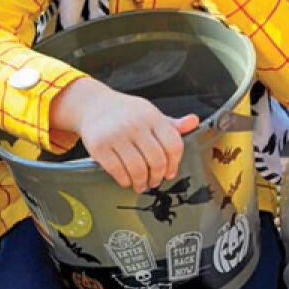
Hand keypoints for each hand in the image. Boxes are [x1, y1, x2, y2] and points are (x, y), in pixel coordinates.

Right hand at [51, 77, 198, 192]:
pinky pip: (118, 172)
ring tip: (141, 184)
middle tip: (155, 181)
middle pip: (157, 160)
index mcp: (152, 116)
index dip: (175, 164)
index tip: (170, 172)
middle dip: (158, 176)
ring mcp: (116, 136)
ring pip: (138, 169)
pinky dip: (125, 180)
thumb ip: (172, 124)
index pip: (173, 145)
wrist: (93, 104)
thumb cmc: (125, 112)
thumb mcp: (150, 113)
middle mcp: (135, 125)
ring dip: (142, 182)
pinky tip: (127, 179)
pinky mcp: (99, 147)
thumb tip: (194, 122)